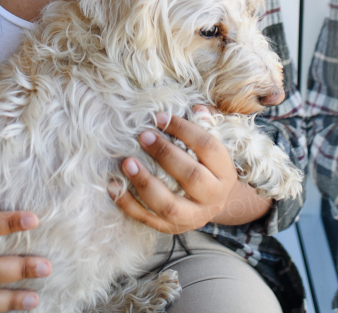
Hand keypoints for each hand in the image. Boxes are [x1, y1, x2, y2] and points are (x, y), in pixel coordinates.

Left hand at [110, 107, 263, 232]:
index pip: (207, 147)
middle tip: (144, 136)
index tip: (160, 117)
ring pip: (168, 205)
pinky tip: (113, 186)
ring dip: (145, 183)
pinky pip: (146, 219)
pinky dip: (127, 204)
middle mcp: (213, 197)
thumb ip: (207, 126)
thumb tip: (196, 109)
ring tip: (127, 162)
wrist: (211, 205)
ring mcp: (191, 217)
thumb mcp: (213, 148)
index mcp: (224, 172)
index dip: (184, 129)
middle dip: (165, 154)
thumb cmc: (207, 167)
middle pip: (191, 176)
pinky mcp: (170, 228)